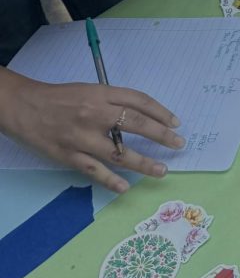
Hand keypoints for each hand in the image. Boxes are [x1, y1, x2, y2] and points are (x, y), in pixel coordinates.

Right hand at [4, 73, 183, 192]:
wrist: (24, 106)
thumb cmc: (59, 97)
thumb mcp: (89, 90)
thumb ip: (113, 101)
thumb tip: (141, 117)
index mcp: (101, 94)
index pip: (139, 101)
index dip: (161, 112)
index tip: (175, 123)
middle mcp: (95, 114)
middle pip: (136, 124)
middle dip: (161, 135)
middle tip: (178, 143)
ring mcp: (82, 137)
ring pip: (119, 152)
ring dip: (143, 163)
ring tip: (161, 170)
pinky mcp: (69, 156)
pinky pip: (94, 171)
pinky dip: (111, 181)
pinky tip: (125, 187)